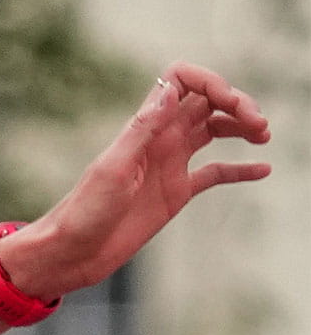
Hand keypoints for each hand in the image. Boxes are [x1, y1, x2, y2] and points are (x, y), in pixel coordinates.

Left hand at [1, 62, 273, 297]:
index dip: (210, 83)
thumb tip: (170, 91)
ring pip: (214, 131)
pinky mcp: (176, 192)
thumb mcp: (114, 168)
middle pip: (205, 103)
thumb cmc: (84, 212)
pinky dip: (240, 169)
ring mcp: (169, 165)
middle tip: (259, 124)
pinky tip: (263, 169)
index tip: (230, 104)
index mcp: (144, 128)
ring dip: (241, 127)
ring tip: (263, 136)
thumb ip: (142, 129)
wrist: (71, 252)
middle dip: (236, 102)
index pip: (181, 82)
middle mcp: (159, 140)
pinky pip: (215, 174)